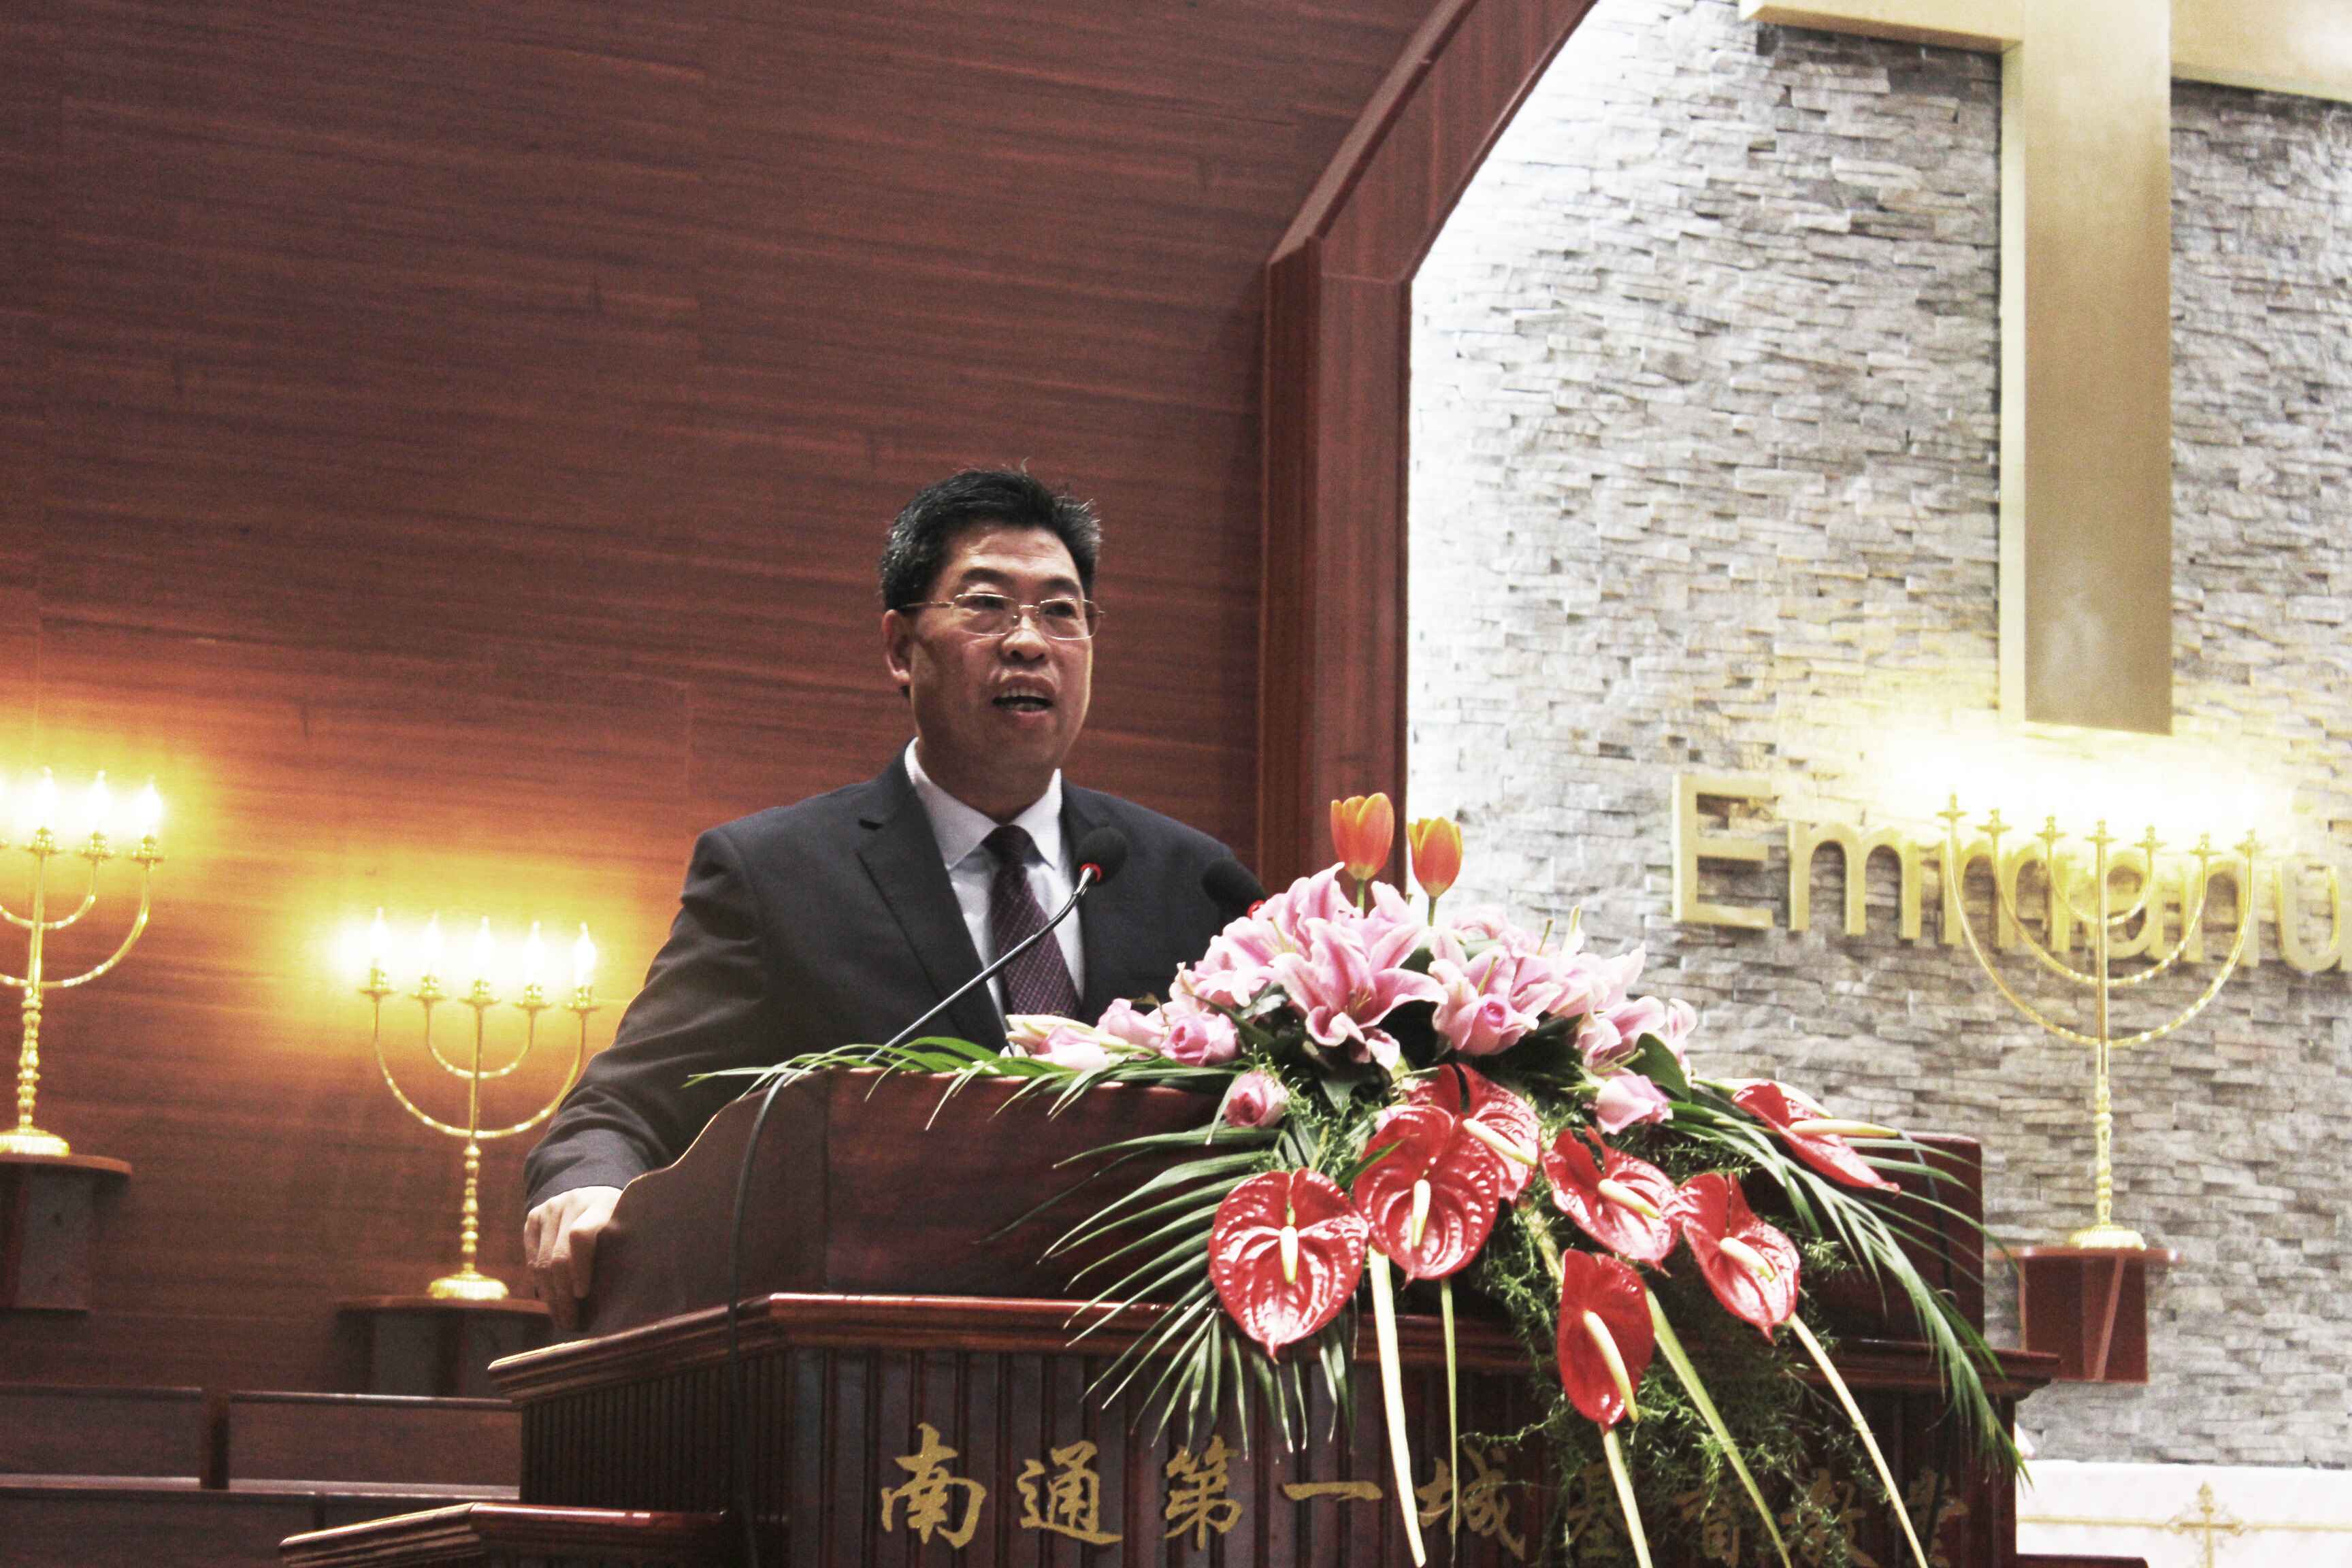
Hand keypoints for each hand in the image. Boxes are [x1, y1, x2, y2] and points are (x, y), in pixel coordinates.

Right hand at [524, 1185, 622, 1332]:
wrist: (594, 1191)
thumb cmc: (618, 1220)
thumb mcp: (627, 1227)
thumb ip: (621, 1251)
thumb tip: (618, 1301)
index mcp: (601, 1204)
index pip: (580, 1237)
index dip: (579, 1268)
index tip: (583, 1294)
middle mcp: (571, 1202)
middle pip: (557, 1257)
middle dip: (563, 1295)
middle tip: (571, 1322)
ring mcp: (549, 1208)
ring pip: (541, 1263)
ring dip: (551, 1296)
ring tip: (561, 1319)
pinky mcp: (533, 1217)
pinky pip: (531, 1259)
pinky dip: (541, 1284)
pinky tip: (552, 1301)